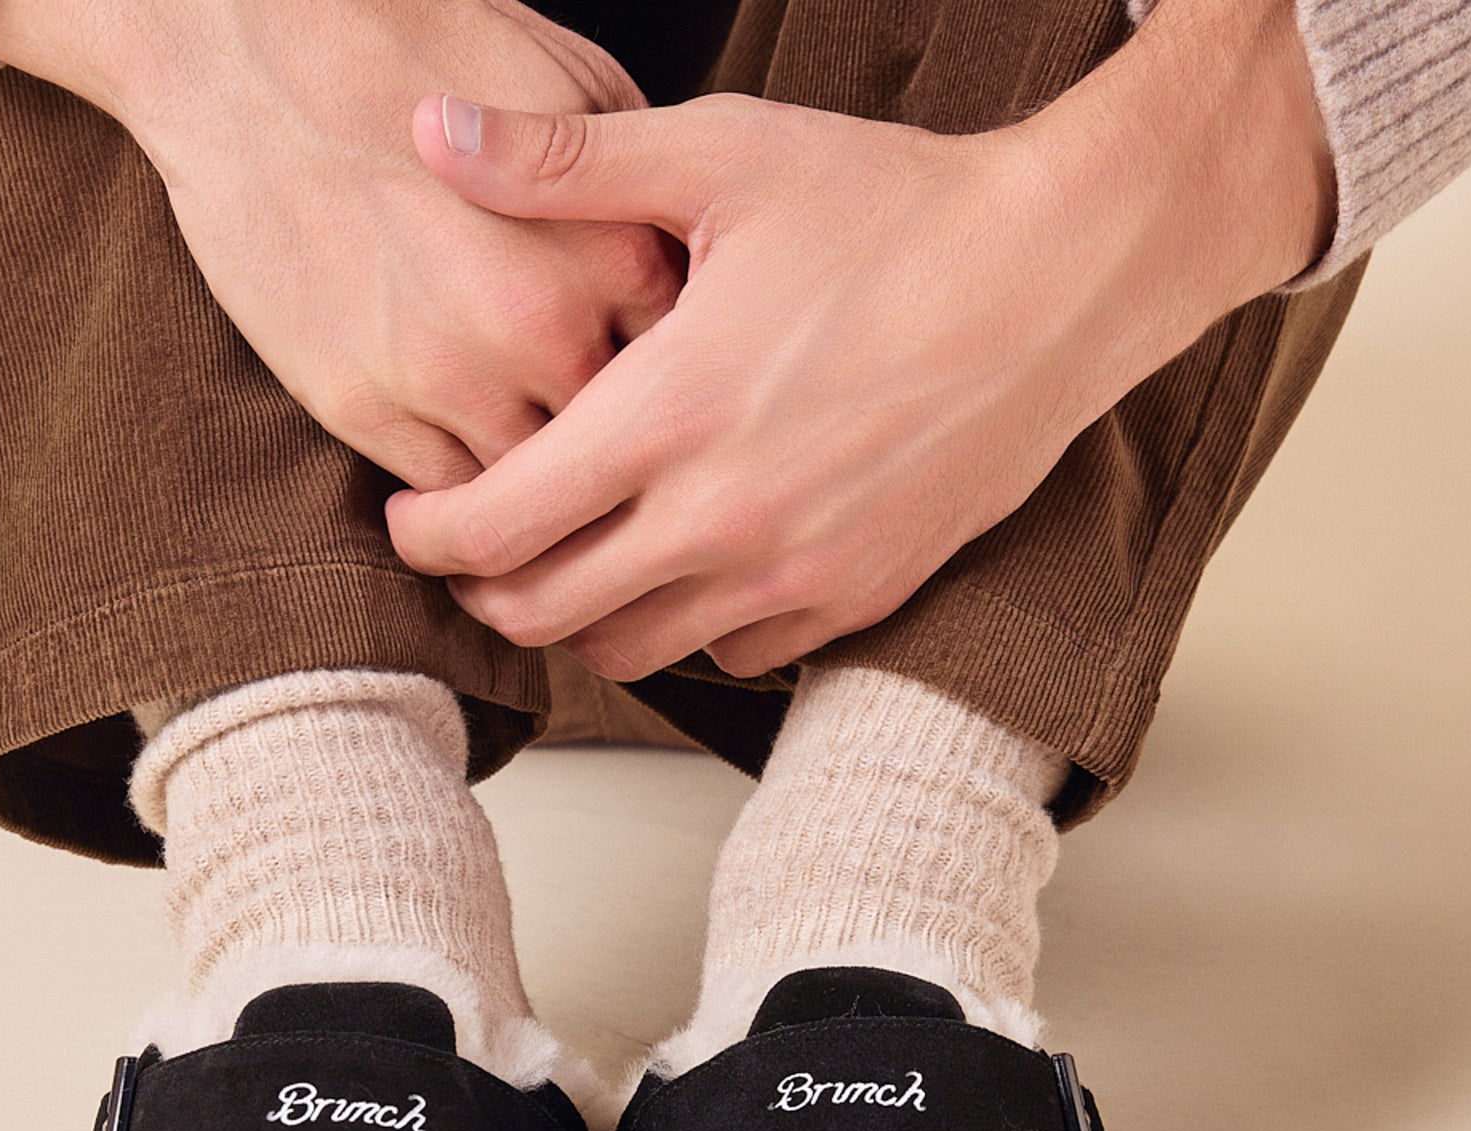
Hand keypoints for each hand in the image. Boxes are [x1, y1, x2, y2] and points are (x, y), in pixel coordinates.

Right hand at [0, 0, 683, 487]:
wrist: (248, 44)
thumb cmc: (411, 41)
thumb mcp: (564, 81)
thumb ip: (636, 188)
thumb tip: (683, 259)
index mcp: (609, 249)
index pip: (685, 370)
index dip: (675, 382)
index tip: (662, 385)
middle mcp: (541, 327)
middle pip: (619, 448)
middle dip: (618, 452)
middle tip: (612, 453)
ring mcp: (449, 379)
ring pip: (532, 490)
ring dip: (541, 490)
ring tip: (546, 479)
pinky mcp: (365, 410)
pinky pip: (447, 499)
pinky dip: (467, 498)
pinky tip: (474, 472)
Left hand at [385, 0, 1332, 677]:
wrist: (1060, 277)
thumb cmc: (897, 209)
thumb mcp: (723, 156)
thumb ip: (562, 163)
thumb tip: (431, 133)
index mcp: (668, 415)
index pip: (496, 526)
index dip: (426, 536)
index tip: (411, 518)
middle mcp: (722, 519)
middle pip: (546, 613)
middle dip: (484, 592)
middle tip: (472, 550)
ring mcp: (792, 574)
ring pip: (631, 654)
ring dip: (577, 622)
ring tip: (565, 562)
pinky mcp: (852, 600)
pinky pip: (729, 657)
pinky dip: (682, 629)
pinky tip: (678, 568)